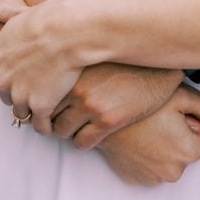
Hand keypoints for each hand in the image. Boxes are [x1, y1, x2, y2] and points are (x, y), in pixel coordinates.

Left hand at [0, 0, 83, 134]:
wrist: (70, 31)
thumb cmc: (49, 18)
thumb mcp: (17, 12)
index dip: (12, 76)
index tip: (26, 75)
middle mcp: (2, 78)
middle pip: (7, 96)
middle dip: (21, 95)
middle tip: (39, 91)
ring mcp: (20, 94)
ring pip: (22, 113)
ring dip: (33, 112)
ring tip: (49, 109)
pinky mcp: (40, 106)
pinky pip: (41, 126)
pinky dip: (48, 125)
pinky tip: (56, 120)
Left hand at [52, 63, 189, 148]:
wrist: (156, 69)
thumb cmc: (123, 61)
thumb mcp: (92, 57)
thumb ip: (71, 67)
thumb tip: (49, 76)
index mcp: (69, 70)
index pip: (42, 93)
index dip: (46, 102)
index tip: (50, 105)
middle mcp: (76, 88)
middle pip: (48, 113)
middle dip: (54, 118)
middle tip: (64, 118)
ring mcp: (91, 105)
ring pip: (62, 131)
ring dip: (68, 132)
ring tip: (78, 127)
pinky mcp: (108, 121)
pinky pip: (83, 142)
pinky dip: (83, 142)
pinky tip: (92, 135)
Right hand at [95, 86, 199, 185]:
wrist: (98, 114)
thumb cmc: (135, 104)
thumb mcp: (177, 96)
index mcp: (187, 151)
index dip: (198, 125)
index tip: (182, 117)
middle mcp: (173, 170)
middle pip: (191, 151)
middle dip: (182, 136)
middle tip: (161, 119)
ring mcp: (154, 177)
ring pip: (172, 159)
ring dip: (165, 146)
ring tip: (147, 128)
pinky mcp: (138, 178)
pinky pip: (153, 167)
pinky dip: (149, 155)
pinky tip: (138, 138)